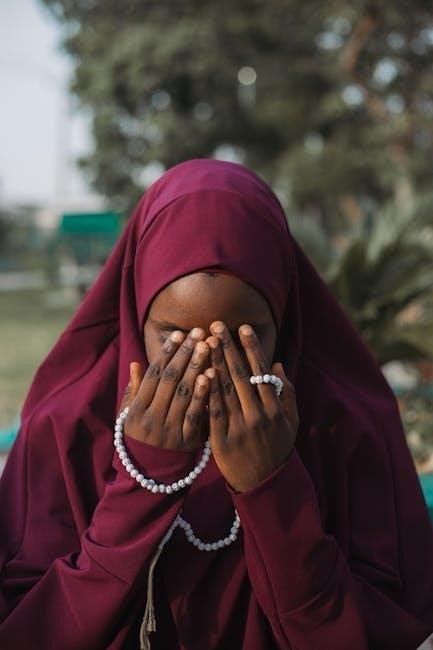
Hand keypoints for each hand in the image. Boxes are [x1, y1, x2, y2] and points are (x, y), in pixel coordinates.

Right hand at [119, 328, 209, 450]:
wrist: (150, 477)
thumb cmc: (142, 438)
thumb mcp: (131, 416)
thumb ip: (135, 390)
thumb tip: (136, 363)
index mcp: (137, 408)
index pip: (153, 374)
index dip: (165, 352)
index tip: (178, 334)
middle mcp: (151, 417)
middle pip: (169, 379)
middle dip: (184, 353)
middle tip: (198, 332)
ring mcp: (168, 429)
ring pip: (182, 393)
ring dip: (196, 367)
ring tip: (207, 346)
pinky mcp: (186, 441)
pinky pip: (195, 413)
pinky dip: (203, 394)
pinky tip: (211, 375)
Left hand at [205, 322, 297, 491]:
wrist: (265, 485)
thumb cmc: (277, 449)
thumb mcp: (291, 422)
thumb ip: (288, 393)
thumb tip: (277, 365)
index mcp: (275, 408)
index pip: (261, 371)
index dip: (252, 348)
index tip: (243, 327)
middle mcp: (259, 414)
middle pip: (240, 374)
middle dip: (228, 347)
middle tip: (216, 326)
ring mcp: (240, 427)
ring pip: (225, 388)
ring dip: (215, 362)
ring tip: (206, 341)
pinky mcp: (223, 439)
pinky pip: (214, 410)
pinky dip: (207, 391)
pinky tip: (201, 372)